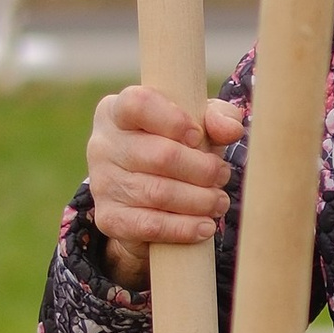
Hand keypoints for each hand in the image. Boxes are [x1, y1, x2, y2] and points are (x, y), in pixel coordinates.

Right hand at [85, 85, 243, 286]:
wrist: (145, 202)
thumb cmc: (174, 149)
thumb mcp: (196, 126)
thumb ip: (217, 118)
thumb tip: (232, 129)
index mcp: (117, 111)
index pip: (138, 104)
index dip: (174, 121)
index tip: (198, 137)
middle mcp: (103, 145)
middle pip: (160, 155)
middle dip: (202, 169)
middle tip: (222, 176)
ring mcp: (102, 183)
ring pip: (159, 193)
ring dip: (199, 200)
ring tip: (219, 202)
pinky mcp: (109, 218)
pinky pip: (150, 225)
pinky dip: (183, 228)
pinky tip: (204, 227)